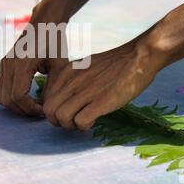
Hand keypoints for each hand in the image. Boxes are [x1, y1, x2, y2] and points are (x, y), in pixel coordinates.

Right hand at [0, 0, 69, 115]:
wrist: (44, 23)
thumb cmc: (55, 43)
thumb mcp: (59, 66)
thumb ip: (52, 87)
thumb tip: (45, 107)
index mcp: (22, 63)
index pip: (18, 96)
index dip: (30, 108)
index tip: (44, 110)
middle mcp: (8, 64)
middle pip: (7, 99)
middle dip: (23, 110)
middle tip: (39, 110)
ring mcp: (4, 64)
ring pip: (0, 96)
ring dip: (15, 105)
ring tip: (32, 105)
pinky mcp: (3, 65)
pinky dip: (8, 97)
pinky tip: (25, 96)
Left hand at [42, 39, 163, 129]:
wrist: (138, 57)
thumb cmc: (114, 63)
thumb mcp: (84, 66)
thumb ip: (72, 79)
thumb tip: (64, 97)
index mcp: (66, 72)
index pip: (45, 97)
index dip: (53, 110)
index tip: (67, 111)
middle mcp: (71, 81)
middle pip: (48, 110)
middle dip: (58, 121)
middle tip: (72, 121)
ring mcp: (85, 91)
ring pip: (60, 117)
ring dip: (70, 125)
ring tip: (83, 121)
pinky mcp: (101, 101)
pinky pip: (80, 122)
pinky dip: (85, 126)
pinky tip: (94, 120)